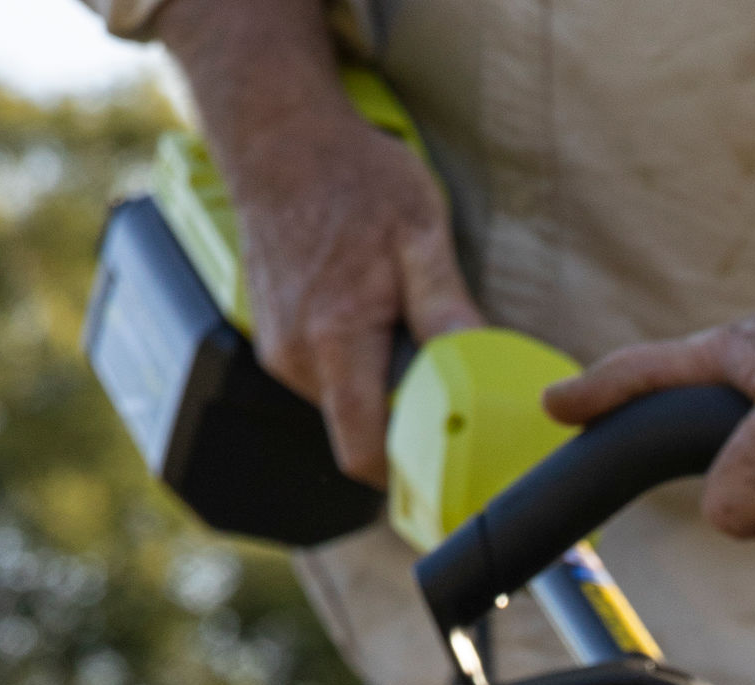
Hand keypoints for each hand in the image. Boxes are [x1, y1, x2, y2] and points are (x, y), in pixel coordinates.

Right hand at [230, 108, 475, 484]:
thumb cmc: (351, 177)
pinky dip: (357, 366)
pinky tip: (370, 319)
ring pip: (345, 408)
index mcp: (335, 342)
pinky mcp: (276, 340)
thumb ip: (445, 309)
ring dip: (380, 389)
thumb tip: (478, 368)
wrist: (279, 136)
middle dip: (404, 422)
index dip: (407, 477)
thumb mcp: (419, 233)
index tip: (447, 476)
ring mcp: (280, 351)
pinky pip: (328, 380)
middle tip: (441, 385)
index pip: (365, 454)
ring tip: (399, 331)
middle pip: (359, 434)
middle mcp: (297, 358)